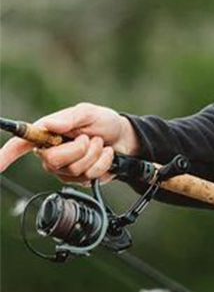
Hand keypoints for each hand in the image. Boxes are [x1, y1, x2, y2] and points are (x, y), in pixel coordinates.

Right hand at [0, 103, 138, 183]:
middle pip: (52, 160)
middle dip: (78, 149)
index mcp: (46, 133)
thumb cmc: (103, 122)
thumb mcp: (89, 112)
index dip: (6, 155)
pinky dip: (103, 163)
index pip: (20, 144)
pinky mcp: (79, 179)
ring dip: (94, 154)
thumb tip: (50, 124)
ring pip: (73, 170)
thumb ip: (71, 117)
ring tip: (99, 144)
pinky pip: (89, 176)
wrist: (124, 138)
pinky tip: (105, 155)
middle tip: (89, 139)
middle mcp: (50, 153)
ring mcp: (64, 169)